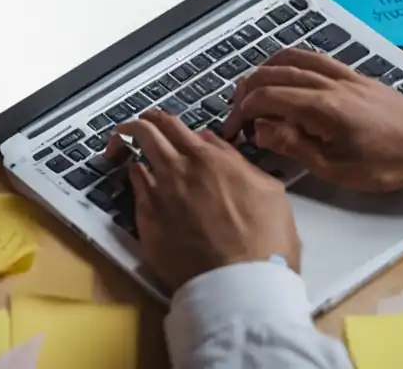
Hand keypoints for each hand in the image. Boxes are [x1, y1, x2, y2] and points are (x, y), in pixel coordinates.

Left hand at [109, 111, 298, 290]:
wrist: (240, 284)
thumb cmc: (264, 240)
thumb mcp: (268, 187)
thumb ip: (237, 160)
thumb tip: (215, 145)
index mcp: (208, 157)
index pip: (172, 123)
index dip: (161, 117)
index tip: (158, 118)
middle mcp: (177, 171)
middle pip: (144, 134)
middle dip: (137, 125)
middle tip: (136, 126)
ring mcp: (157, 198)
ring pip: (135, 162)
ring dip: (136, 155)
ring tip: (138, 157)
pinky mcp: (147, 225)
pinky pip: (134, 194)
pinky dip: (138, 185)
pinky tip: (145, 189)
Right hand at [225, 49, 402, 192]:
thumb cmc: (390, 163)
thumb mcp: (338, 170)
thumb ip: (296, 146)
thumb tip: (262, 129)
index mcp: (323, 108)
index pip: (266, 98)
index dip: (241, 112)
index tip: (232, 130)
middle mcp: (331, 84)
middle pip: (274, 72)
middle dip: (247, 89)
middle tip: (236, 113)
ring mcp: (344, 75)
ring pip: (293, 58)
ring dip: (266, 70)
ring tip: (252, 90)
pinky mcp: (356, 75)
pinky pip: (315, 57)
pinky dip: (291, 61)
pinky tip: (287, 75)